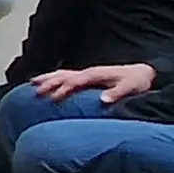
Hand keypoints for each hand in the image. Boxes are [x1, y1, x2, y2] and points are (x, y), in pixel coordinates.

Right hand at [30, 61, 156, 100]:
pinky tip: (45, 82)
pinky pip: (65, 75)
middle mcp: (88, 72)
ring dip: (47, 78)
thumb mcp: (131, 87)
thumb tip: (103, 100)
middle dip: (49, 82)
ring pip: (61, 73)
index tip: (52, 98)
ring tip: (32, 84)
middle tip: (35, 91)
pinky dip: (53, 78)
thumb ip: (117, 93)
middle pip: (63, 75)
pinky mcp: (86, 77)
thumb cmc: (136, 82)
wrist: (141, 74)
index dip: (63, 89)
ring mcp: (86, 73)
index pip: (75, 81)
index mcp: (96, 74)